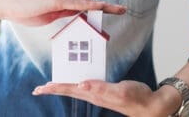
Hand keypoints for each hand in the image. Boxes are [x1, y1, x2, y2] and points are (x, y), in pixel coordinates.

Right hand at [2, 0, 125, 25]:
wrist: (12, 5)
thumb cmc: (29, 11)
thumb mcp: (52, 15)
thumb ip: (65, 14)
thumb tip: (78, 17)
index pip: (86, 4)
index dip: (101, 7)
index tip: (115, 10)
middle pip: (90, 1)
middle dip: (107, 6)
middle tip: (123, 9)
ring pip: (86, 1)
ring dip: (102, 5)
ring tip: (117, 9)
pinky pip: (75, 3)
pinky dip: (88, 5)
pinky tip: (98, 6)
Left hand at [32, 80, 165, 116]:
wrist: (150, 105)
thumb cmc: (137, 98)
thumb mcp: (120, 91)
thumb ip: (101, 88)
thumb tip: (81, 85)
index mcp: (94, 94)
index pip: (69, 90)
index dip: (54, 88)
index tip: (40, 89)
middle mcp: (94, 95)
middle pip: (69, 90)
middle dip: (53, 89)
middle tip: (38, 89)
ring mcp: (99, 94)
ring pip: (75, 89)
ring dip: (62, 87)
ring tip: (51, 86)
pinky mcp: (104, 90)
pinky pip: (85, 86)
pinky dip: (76, 83)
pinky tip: (75, 83)